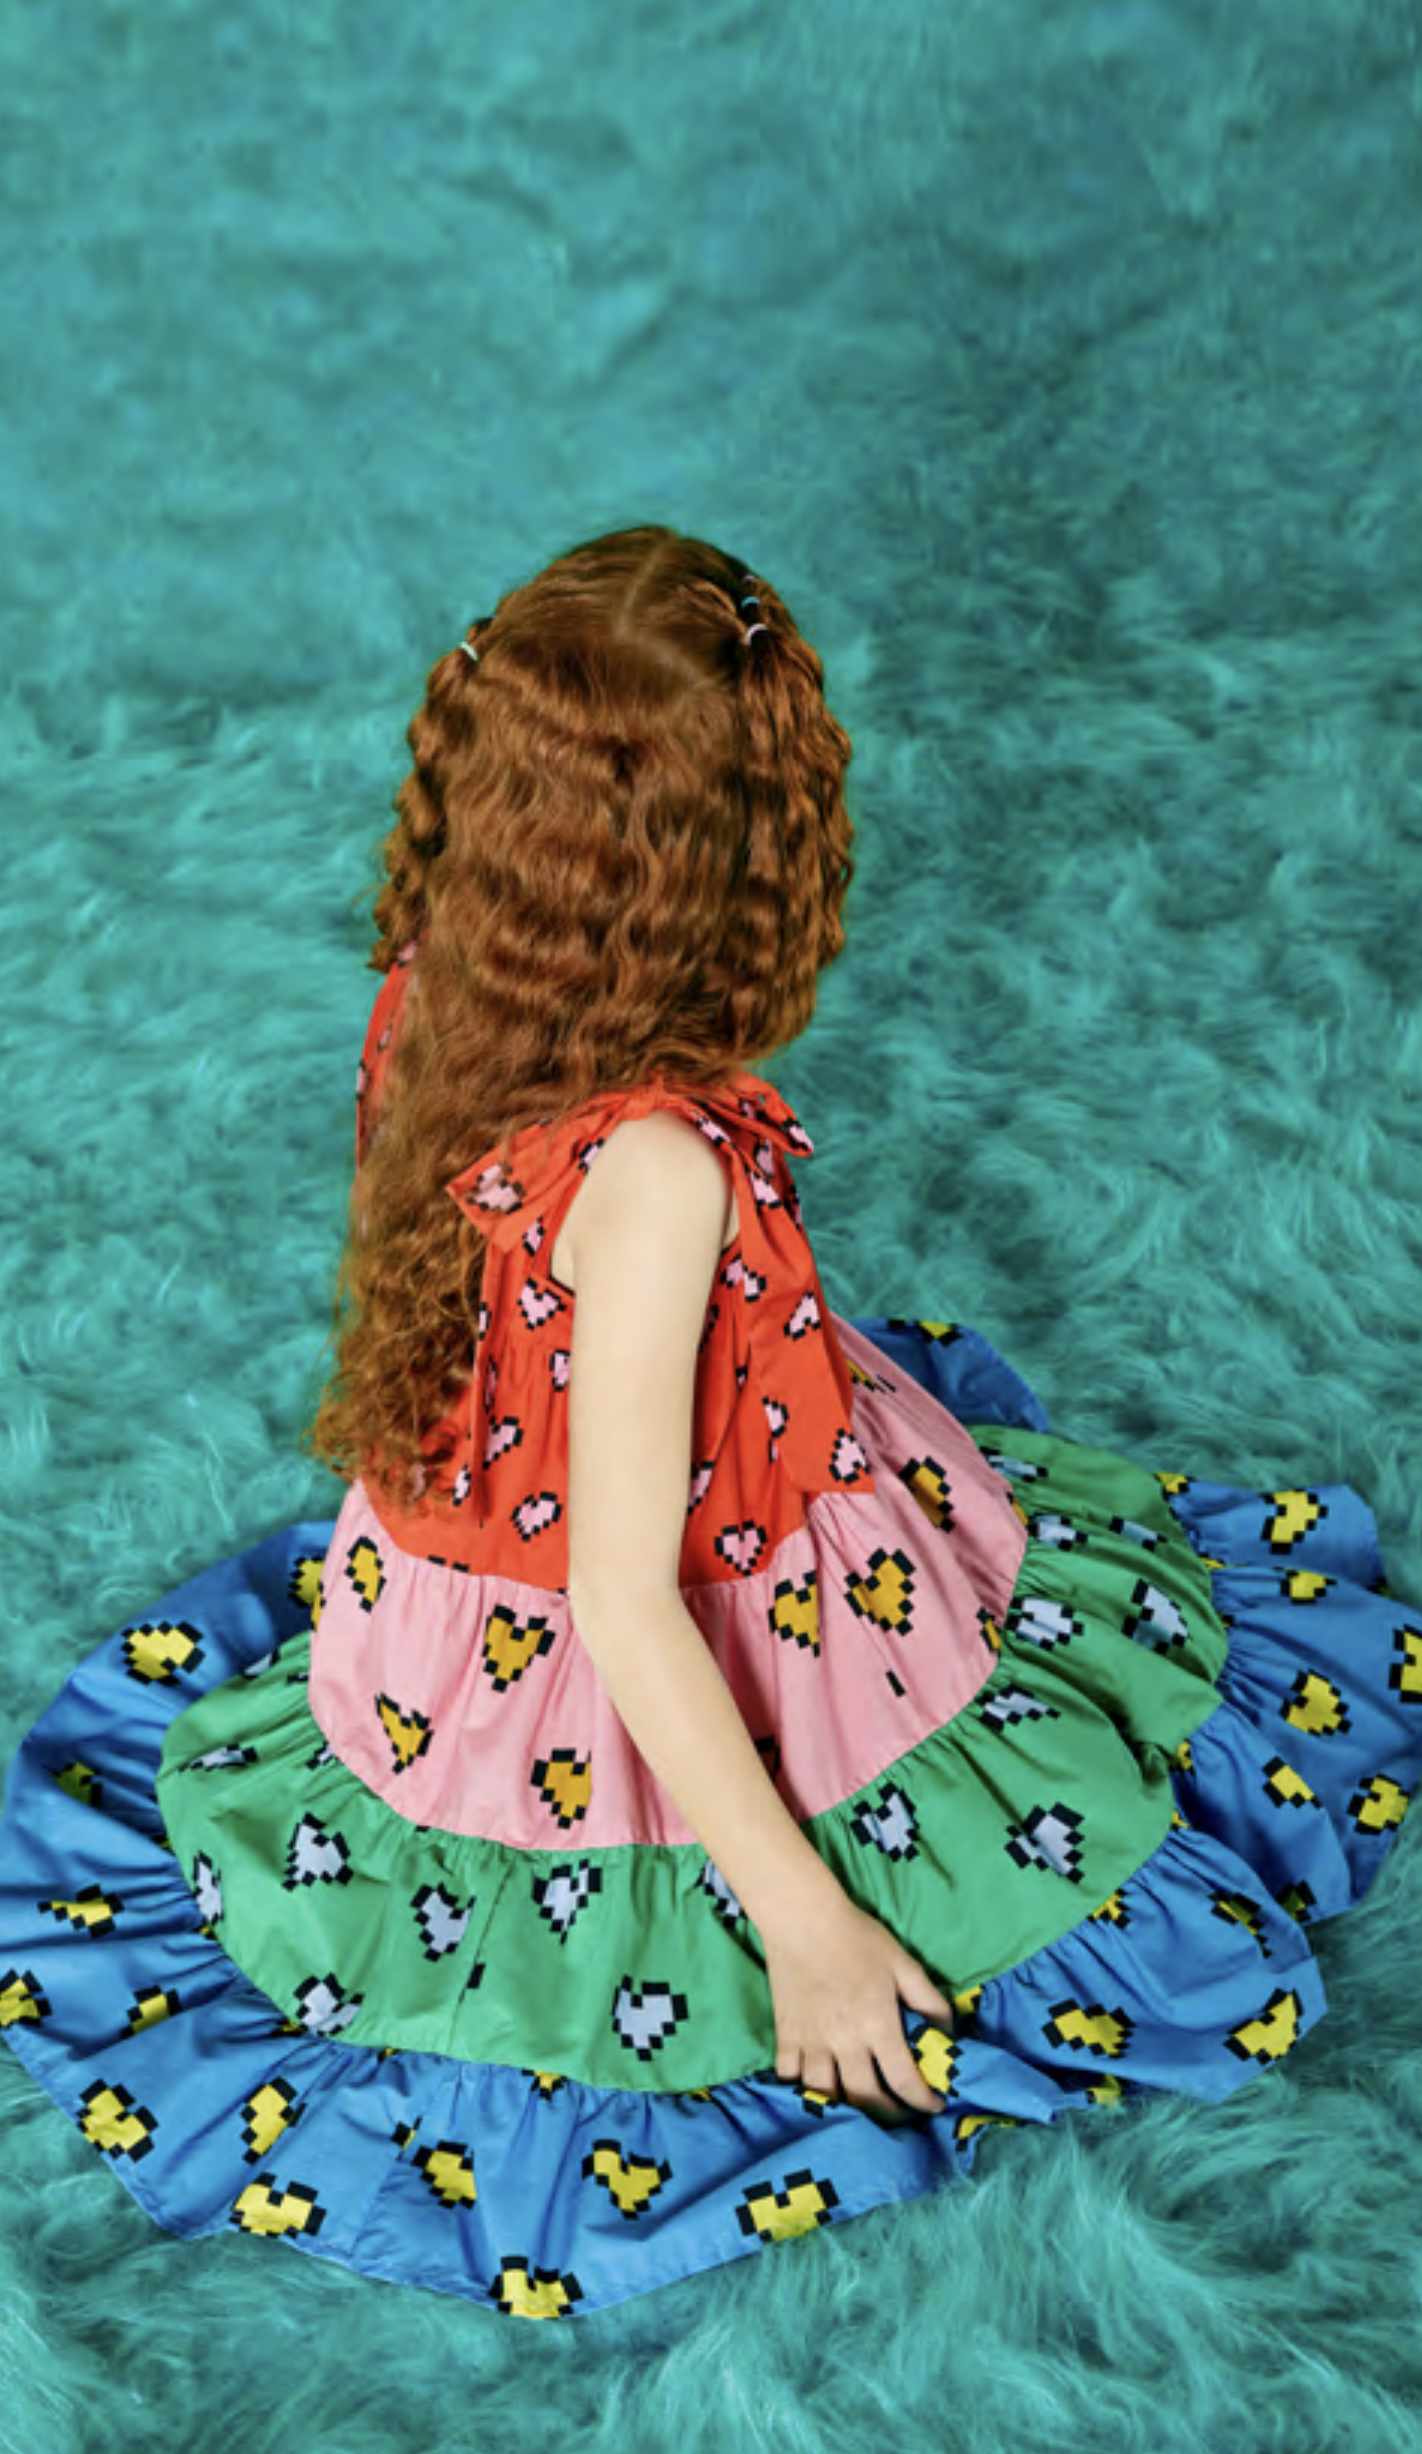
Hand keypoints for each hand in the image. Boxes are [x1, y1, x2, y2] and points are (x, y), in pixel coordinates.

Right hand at [761, 1887, 955, 2126]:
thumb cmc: (857, 1937)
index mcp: (877, 2024)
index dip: (923, 2100)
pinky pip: (790, 2077)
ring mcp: (811, 2042)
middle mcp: (844, 2041)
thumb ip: (928, 1999)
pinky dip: (803, 2090)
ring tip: (861, 2107)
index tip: (934, 2105)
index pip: (903, 2080)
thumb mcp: (902, 1963)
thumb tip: (948, 2031)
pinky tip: (817, 2090)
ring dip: (847, 2108)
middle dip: (889, 2113)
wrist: (802, 1918)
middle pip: (866, 2098)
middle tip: (902, 2112)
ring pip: (827, 2095)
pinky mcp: (786, 2035)